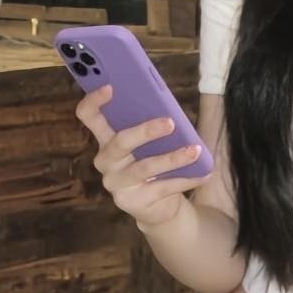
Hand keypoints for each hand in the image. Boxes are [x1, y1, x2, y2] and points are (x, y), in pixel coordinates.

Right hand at [76, 83, 209, 230]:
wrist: (159, 206)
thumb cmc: (156, 162)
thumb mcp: (152, 142)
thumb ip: (152, 122)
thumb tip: (168, 105)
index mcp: (107, 139)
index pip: (89, 116)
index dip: (94, 101)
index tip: (110, 87)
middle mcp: (106, 161)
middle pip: (120, 141)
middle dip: (145, 131)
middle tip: (171, 122)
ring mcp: (116, 184)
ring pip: (145, 167)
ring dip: (173, 158)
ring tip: (195, 150)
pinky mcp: (132, 203)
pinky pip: (162, 188)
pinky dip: (186, 179)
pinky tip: (204, 173)